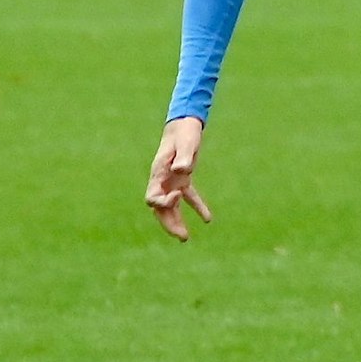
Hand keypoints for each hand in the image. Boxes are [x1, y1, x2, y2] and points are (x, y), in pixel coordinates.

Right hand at [146, 117, 212, 241]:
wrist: (185, 123)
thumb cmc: (185, 132)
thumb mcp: (187, 143)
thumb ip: (184, 157)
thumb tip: (182, 171)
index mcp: (158, 173)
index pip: (152, 197)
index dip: (164, 202)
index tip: (179, 195)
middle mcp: (162, 180)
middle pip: (159, 208)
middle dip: (168, 223)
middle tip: (182, 237)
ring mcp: (171, 180)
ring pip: (170, 207)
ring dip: (176, 221)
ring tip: (185, 238)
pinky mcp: (183, 179)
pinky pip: (188, 198)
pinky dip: (196, 208)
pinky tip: (208, 220)